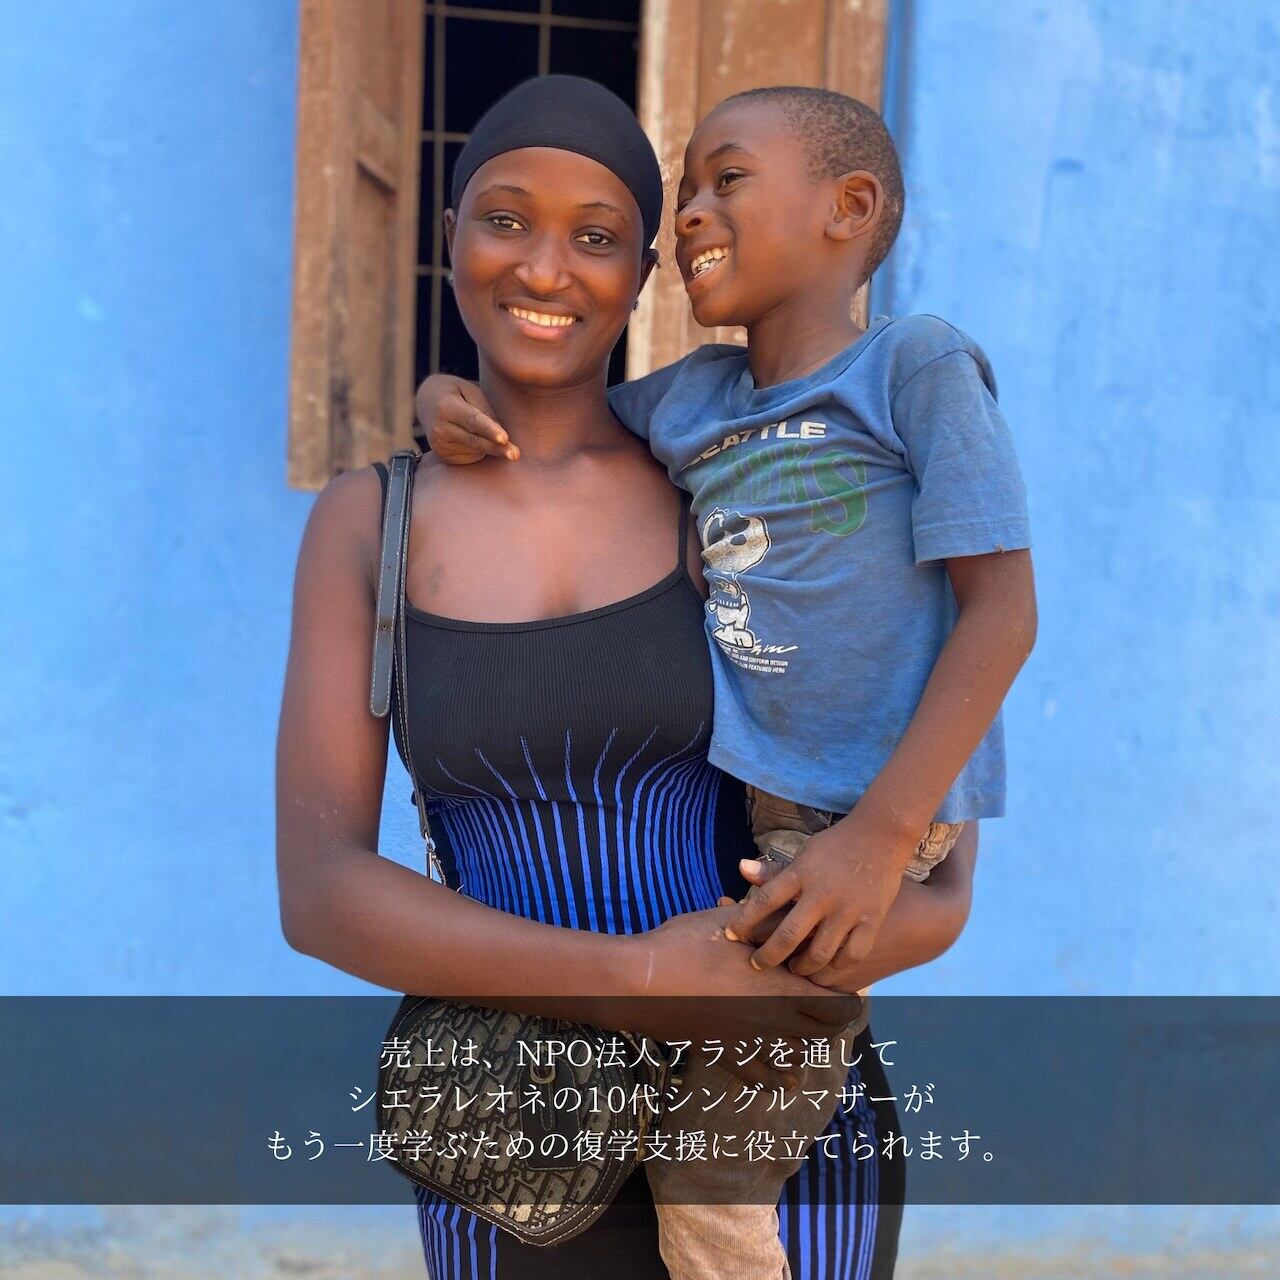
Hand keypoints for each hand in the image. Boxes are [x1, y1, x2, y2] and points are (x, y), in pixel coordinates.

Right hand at [414, 375, 518, 462]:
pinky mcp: (443, 456)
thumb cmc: (457, 394)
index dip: (489, 430)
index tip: (504, 438)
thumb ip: (484, 410)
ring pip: (475, 450)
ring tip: (477, 428)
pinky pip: (471, 457)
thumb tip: (501, 437)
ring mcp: (439, 445)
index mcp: (446, 407)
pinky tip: (470, 437)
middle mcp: (439, 428)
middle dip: (497, 448)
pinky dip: (478, 450)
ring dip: (488, 444)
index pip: (472, 420)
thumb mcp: (470, 391)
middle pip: (475, 440)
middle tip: (515, 454)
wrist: (427, 402)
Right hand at [624, 905, 860, 1089]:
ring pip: (797, 1055)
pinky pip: (760, 1078)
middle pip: (823, 1033)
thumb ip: (768, 921)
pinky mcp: (727, 1055)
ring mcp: (750, 1042)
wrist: (644, 981)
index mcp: (780, 988)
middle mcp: (773, 1021)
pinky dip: (778, 1081)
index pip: (836, 1007)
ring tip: (809, 1033)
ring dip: (807, 1044)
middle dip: (831, 1020)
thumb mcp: (731, 922)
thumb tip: (792, 910)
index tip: (846, 991)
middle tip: (829, 1007)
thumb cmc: (686, 944)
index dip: (846, 1000)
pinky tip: (787, 1081)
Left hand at [724, 811, 915, 976]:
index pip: (763, 901)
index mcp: (801, 874)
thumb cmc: (837, 845)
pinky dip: (836, 966)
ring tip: (794, 969)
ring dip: (801, 967)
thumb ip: (774, 871)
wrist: (883, 835)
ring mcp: (848, 909)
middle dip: (767, 956)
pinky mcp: (871, 919)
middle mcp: (822, 894)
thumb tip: (741, 868)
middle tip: (758, 964)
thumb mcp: (804, 853)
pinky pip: (851, 954)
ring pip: (818, 953)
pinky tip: (826, 967)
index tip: (731, 935)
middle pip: (787, 935)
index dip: (743, 922)